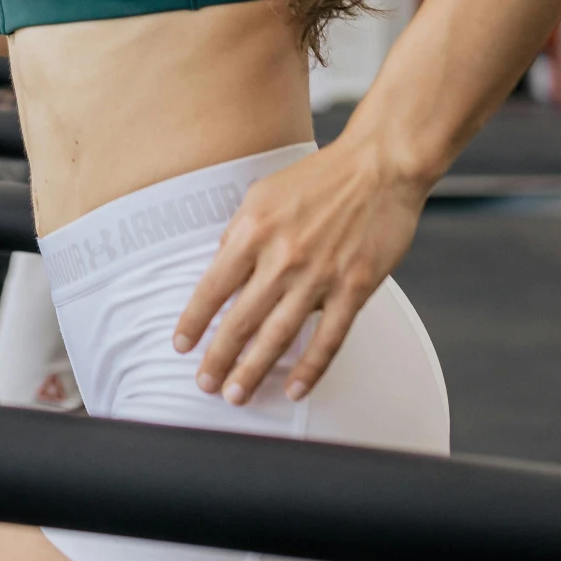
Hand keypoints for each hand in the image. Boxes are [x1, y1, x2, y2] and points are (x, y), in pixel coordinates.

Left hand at [172, 140, 428, 405]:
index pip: (212, 287)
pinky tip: (293, 389)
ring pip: (278, 336)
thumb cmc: (318, 177)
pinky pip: (328, 339)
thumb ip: (239, 233)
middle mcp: (282, 256)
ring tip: (236, 395)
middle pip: (240, 320)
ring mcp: (320, 275)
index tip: (181, 345)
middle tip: (204, 385)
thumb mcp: (262, 194)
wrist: (379, 165)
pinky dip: (309, 369)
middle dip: (218, 358)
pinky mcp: (354, 287)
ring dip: (253, 370)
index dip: (194, 321)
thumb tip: (218, 267)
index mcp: (253, 229)